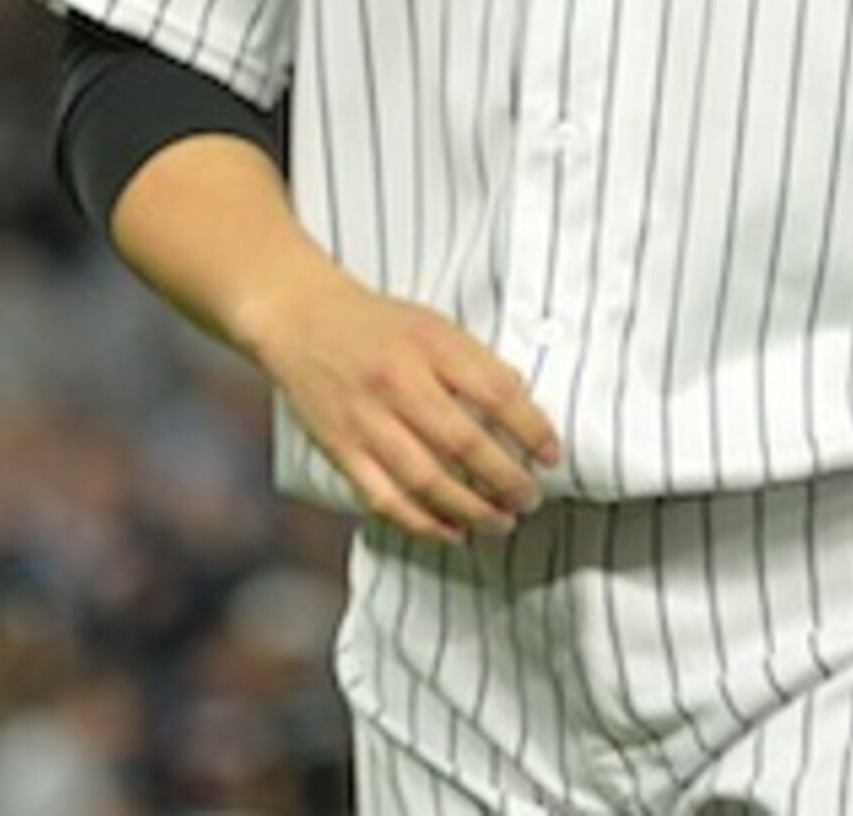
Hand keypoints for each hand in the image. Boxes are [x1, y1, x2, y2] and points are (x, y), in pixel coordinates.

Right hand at [241, 274, 562, 542]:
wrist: (299, 318)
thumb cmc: (376, 323)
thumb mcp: (434, 324)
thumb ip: (476, 361)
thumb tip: (523, 404)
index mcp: (429, 345)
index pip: (495, 392)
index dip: (531, 429)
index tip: (552, 455)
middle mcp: (398, 384)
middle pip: (463, 442)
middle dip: (505, 479)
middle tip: (531, 498)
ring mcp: (366, 420)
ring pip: (426, 480)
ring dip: (470, 509)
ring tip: (501, 523)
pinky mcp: (341, 449)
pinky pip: (385, 498)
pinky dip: (422, 522)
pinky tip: (451, 532)